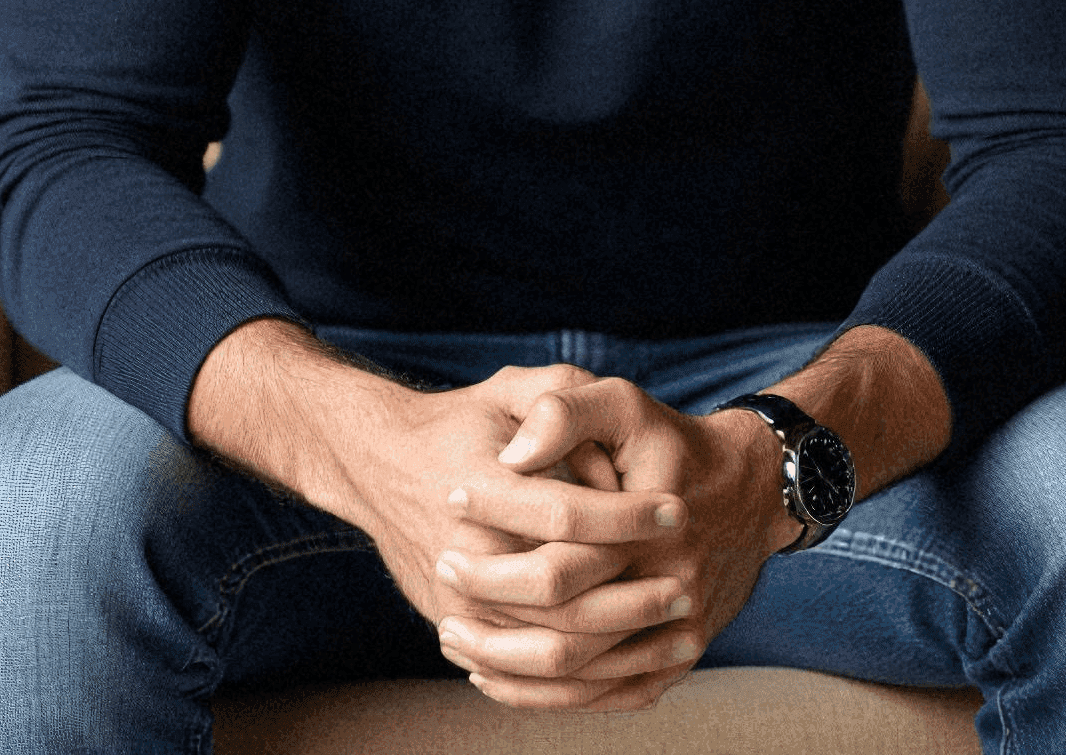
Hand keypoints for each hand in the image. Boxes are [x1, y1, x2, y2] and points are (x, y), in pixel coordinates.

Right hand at [185, 328, 690, 671]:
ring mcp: (456, 601)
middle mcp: (463, 552)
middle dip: (631, 593)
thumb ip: (561, 402)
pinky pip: (524, 673)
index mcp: (481, 487)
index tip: (676, 509)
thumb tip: (601, 467)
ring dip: (616, 644)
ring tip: (668, 626)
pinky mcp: (456, 627)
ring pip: (548, 647)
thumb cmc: (460, 422)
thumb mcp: (509, 388)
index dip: (626, 514)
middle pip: (562, 594)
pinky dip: (579, 678)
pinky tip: (626, 661)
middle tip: (684, 580)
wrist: (381, 464)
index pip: (565, 513)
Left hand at [433, 374, 794, 711]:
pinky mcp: (674, 662)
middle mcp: (669, 589)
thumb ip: (566, 413)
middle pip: (561, 622)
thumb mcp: (624, 403)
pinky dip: (542, 695)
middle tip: (442, 568)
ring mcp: (676, 636)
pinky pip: (601, 697)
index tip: (450, 498)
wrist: (750, 493)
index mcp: (652, 527)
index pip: (558, 541)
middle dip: (491, 599)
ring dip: (505, 661)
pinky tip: (493, 673)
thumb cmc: (673, 444)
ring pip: (575, 675)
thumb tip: (511, 456)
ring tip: (449, 631)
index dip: (497, 519)